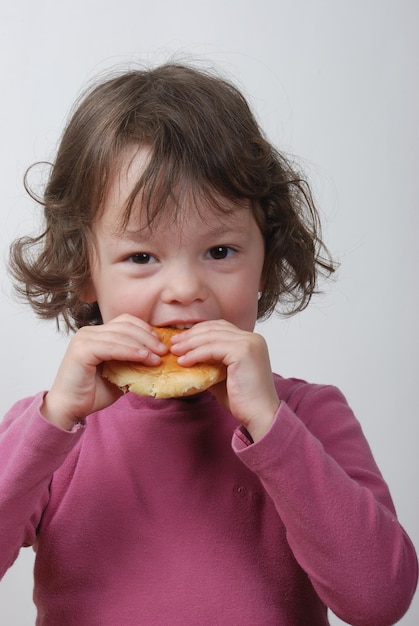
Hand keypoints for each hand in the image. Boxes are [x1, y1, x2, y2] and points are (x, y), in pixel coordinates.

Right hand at [41, 315, 167, 429]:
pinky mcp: (82, 350)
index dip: (145, 329)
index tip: (161, 343)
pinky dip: (130, 351)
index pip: (125, 321)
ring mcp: (84, 339)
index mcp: (96, 334)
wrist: (69, 409)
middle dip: (148, 337)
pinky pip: (112, 346)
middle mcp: (88, 332)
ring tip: (158, 358)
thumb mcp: (119, 374)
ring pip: (120, 335)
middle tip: (164, 351)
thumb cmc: (92, 393)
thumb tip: (158, 358)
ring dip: (143, 345)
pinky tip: (144, 358)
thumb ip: (133, 362)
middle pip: (125, 325)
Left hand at [170, 320, 279, 440]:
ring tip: (174, 352)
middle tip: (173, 343)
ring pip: (211, 336)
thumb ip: (209, 364)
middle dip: (191, 335)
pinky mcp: (243, 351)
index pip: (220, 327)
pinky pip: (212, 348)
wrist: (260, 415)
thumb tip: (187, 359)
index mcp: (251, 341)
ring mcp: (249, 343)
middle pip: (215, 328)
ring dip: (189, 343)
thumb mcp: (222, 377)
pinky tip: (184, 361)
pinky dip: (195, 354)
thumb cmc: (243, 401)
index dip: (199, 331)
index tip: (181, 340)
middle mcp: (252, 338)